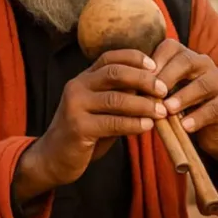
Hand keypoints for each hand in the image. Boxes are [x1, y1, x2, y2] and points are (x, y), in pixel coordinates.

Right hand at [25, 49, 167, 189]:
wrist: (53, 159)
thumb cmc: (84, 134)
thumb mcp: (101, 110)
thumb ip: (120, 97)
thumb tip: (153, 91)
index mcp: (83, 79)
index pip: (110, 58)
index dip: (134, 58)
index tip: (155, 65)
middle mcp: (77, 87)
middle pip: (115, 73)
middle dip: (143, 80)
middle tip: (164, 90)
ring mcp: (75, 106)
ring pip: (115, 99)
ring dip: (143, 104)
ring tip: (161, 111)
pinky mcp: (78, 127)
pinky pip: (112, 123)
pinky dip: (133, 124)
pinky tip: (147, 126)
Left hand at [150, 39, 217, 157]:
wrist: (210, 130)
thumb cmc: (180, 109)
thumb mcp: (165, 95)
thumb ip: (150, 87)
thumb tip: (125, 86)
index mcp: (186, 57)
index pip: (171, 48)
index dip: (156, 60)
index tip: (141, 77)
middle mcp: (205, 64)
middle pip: (187, 61)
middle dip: (168, 76)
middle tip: (153, 93)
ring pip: (203, 84)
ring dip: (183, 97)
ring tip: (167, 109)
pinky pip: (215, 107)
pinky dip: (198, 117)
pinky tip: (185, 126)